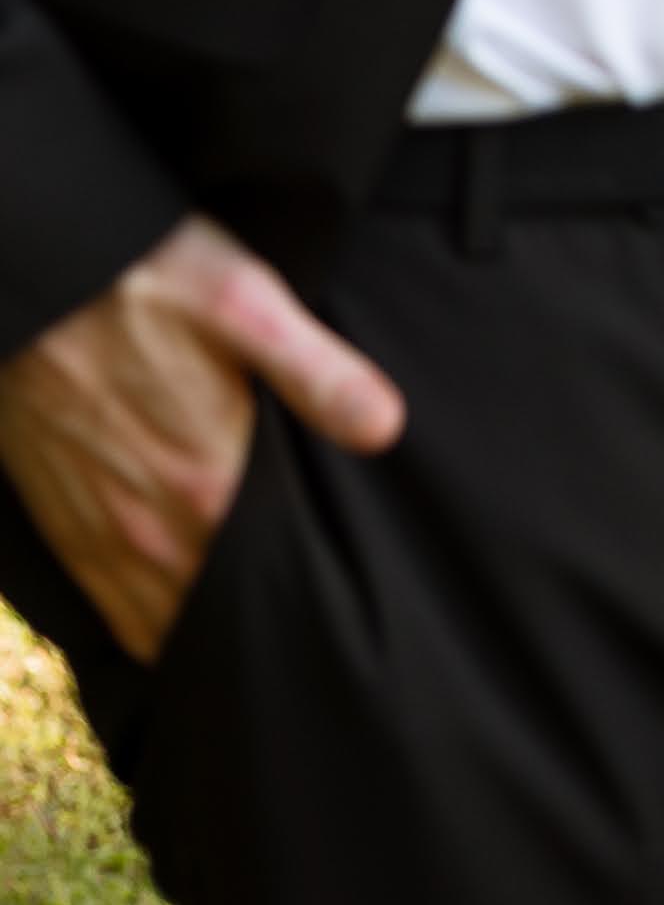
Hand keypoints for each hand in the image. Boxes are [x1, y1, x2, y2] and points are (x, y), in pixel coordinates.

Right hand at [0, 216, 405, 663]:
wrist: (35, 278)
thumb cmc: (144, 278)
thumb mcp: (246, 301)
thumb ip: (317, 373)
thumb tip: (388, 428)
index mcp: (207, 484)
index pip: (275, 575)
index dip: (316, 591)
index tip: (350, 592)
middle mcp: (150, 531)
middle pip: (224, 610)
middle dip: (268, 614)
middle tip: (317, 609)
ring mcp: (101, 538)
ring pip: (165, 624)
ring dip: (209, 627)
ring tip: (259, 616)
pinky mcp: (65, 529)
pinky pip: (116, 613)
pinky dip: (153, 622)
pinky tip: (188, 603)